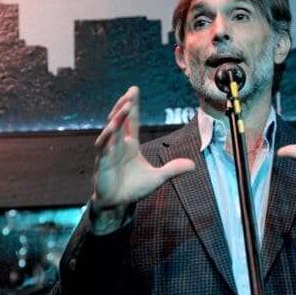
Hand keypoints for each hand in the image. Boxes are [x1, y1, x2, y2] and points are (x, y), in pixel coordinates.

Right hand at [91, 86, 194, 232]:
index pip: (131, 121)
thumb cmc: (133, 188)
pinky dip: (106, 137)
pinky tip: (111, 128)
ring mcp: (109, 152)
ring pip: (111, 130)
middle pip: (120, 120)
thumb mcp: (157, 178)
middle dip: (124, 106)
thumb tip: (193, 165)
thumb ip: (173, 169)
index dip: (132, 106)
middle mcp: (118, 144)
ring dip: (117, 118)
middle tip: (130, 93)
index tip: (134, 89)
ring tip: (125, 106)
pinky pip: (102, 146)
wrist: (117, 205)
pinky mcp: (102, 162)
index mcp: (130, 144)